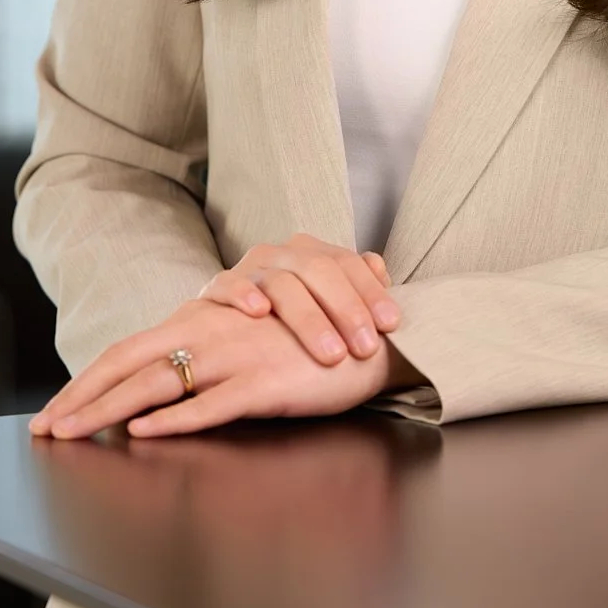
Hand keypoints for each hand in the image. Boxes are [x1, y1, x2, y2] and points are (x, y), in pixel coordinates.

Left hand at [29, 295, 412, 439]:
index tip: (53, 412)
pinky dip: (174, 419)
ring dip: (110, 409)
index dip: (88, 380)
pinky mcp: (265, 383)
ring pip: (159, 382)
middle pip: (131, 363)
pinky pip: (211, 404)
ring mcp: (236, 357)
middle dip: (83, 397)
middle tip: (45, 427)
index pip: (131, 351)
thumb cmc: (307, 344)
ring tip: (75, 432)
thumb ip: (208, 356)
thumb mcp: (250, 342)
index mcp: (203, 322)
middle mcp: (211, 332)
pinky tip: (144, 434)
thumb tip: (160, 393)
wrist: (370, 338)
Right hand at [196, 233, 399, 365]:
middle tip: (365, 348)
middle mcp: (281, 255)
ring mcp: (249, 269)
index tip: (391, 325)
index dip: (371, 292)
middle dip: (346, 309)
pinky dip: (242, 293)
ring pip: (281, 282)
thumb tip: (378, 266)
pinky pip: (227, 284)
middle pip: (318, 269)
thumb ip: (356, 288)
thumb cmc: (292, 326)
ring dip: (308, 318)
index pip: (347, 263)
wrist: (233, 335)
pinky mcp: (216, 288)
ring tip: (331, 353)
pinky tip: (259, 312)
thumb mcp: (327, 309)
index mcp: (311, 254)